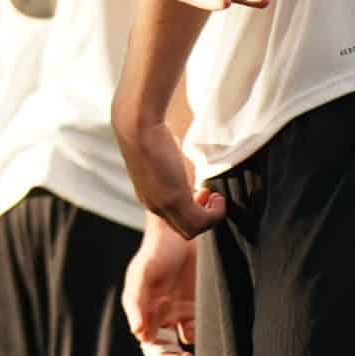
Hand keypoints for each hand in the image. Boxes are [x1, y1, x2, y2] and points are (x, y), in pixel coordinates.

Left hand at [114, 114, 223, 239]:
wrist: (137, 126)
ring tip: (217, 198)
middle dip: (202, 217)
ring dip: (211, 218)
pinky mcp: (174, 199)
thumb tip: (176, 155)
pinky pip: (201, 222)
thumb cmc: (145, 132)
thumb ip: (166, 165)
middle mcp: (154, 204)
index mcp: (148, 196)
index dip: (191, 210)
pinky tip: (217, 195)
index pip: (172, 218)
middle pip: (183, 229)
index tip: (201, 193)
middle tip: (212, 197)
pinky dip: (215, 214)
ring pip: (192, 230)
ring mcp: (163, 204)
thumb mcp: (158, 156)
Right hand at [122, 216, 197, 355]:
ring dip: (188, 350)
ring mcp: (180, 310)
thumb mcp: (144, 274)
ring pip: (183, 342)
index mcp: (143, 310)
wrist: (184, 232)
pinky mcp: (197, 305)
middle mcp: (160, 314)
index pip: (148, 343)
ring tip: (193, 351)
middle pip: (164, 348)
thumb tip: (139, 333)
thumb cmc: (157, 251)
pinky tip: (206, 330)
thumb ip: (138, 303)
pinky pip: (200, 328)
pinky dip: (203, 335)